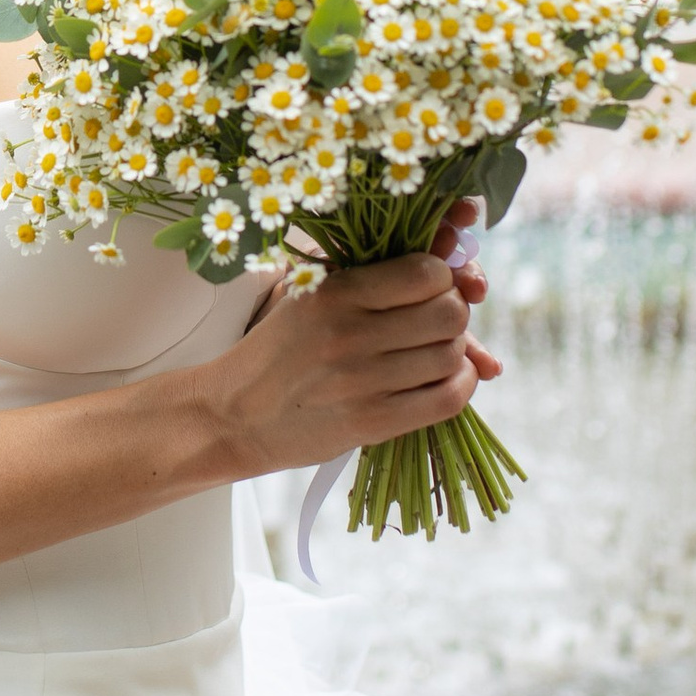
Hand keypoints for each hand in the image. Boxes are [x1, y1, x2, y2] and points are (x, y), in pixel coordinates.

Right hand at [192, 227, 501, 484]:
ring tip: (432, 352)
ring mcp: (361, 382)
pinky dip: (462, 385)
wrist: (234, 414)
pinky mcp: (371, 424)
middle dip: (454, 313)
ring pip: (451, 355)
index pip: (426, 271)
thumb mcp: (309, 295)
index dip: (442, 277)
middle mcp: (349, 334)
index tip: (432, 287)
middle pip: (448, 313)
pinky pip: (447, 399)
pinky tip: (447, 379)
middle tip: (435, 322)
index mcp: (334, 292)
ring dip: (454, 352)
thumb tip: (456, 274)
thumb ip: (371, 279)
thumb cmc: (279, 349)